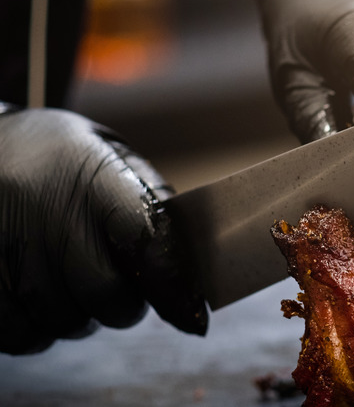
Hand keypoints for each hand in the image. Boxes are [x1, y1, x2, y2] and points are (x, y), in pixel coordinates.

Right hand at [0, 106, 206, 354]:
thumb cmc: (61, 161)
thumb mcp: (110, 160)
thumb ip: (152, 206)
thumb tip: (191, 267)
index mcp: (91, 174)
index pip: (144, 238)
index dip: (172, 283)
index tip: (192, 314)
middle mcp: (42, 207)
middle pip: (105, 294)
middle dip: (123, 305)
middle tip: (117, 289)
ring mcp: (1, 242)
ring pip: (62, 322)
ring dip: (79, 318)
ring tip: (70, 283)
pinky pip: (20, 335)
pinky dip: (37, 330)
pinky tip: (37, 298)